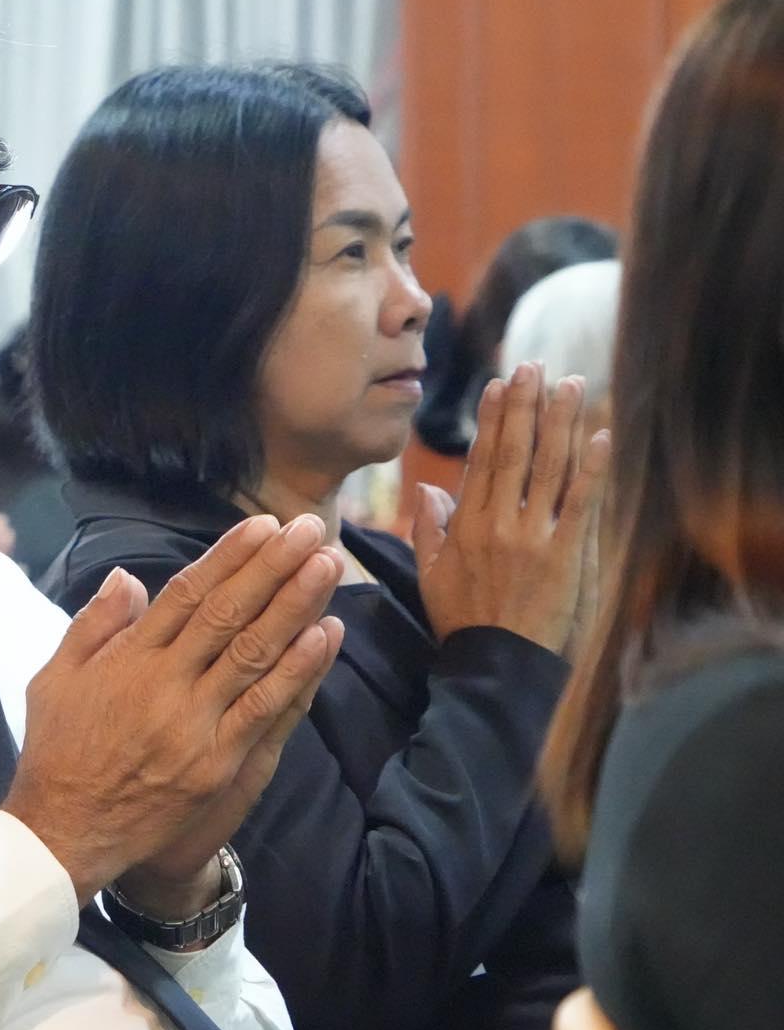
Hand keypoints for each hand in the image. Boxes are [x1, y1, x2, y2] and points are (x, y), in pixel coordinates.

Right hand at [2, 515, 343, 901]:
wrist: (65, 831)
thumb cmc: (58, 753)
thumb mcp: (54, 678)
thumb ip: (93, 625)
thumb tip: (126, 577)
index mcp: (126, 658)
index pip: (186, 594)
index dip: (228, 558)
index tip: (261, 527)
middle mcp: (162, 683)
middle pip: (227, 613)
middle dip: (272, 567)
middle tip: (307, 528)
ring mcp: (193, 724)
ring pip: (254, 653)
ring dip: (296, 605)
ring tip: (327, 565)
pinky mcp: (216, 763)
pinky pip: (265, 709)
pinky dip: (297, 670)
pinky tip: (324, 635)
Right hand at [413, 364, 611, 652]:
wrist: (493, 662)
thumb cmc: (461, 619)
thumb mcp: (430, 574)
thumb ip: (429, 529)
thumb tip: (428, 491)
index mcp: (465, 525)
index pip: (481, 459)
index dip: (493, 419)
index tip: (500, 384)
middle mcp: (498, 522)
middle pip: (515, 452)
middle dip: (526, 406)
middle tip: (535, 367)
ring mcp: (532, 537)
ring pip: (548, 468)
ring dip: (561, 423)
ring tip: (571, 385)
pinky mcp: (564, 555)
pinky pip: (580, 503)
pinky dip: (591, 469)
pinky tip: (600, 437)